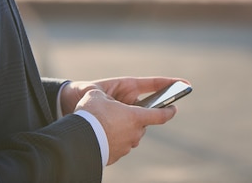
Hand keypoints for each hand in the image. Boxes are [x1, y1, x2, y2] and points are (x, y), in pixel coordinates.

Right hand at [60, 77, 187, 164]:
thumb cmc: (90, 114)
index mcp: (135, 116)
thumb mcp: (97, 95)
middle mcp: (134, 133)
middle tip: (125, 112)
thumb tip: (104, 99)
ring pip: (131, 135)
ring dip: (125, 129)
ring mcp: (126, 146)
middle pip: (141, 125)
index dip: (168, 111)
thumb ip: (106, 96)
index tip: (174, 108)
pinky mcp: (116, 155)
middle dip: (135, 118)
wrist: (78, 140)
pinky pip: (120, 145)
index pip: (160, 115)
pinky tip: (104, 135)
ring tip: (111, 123)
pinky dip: (115, 139)